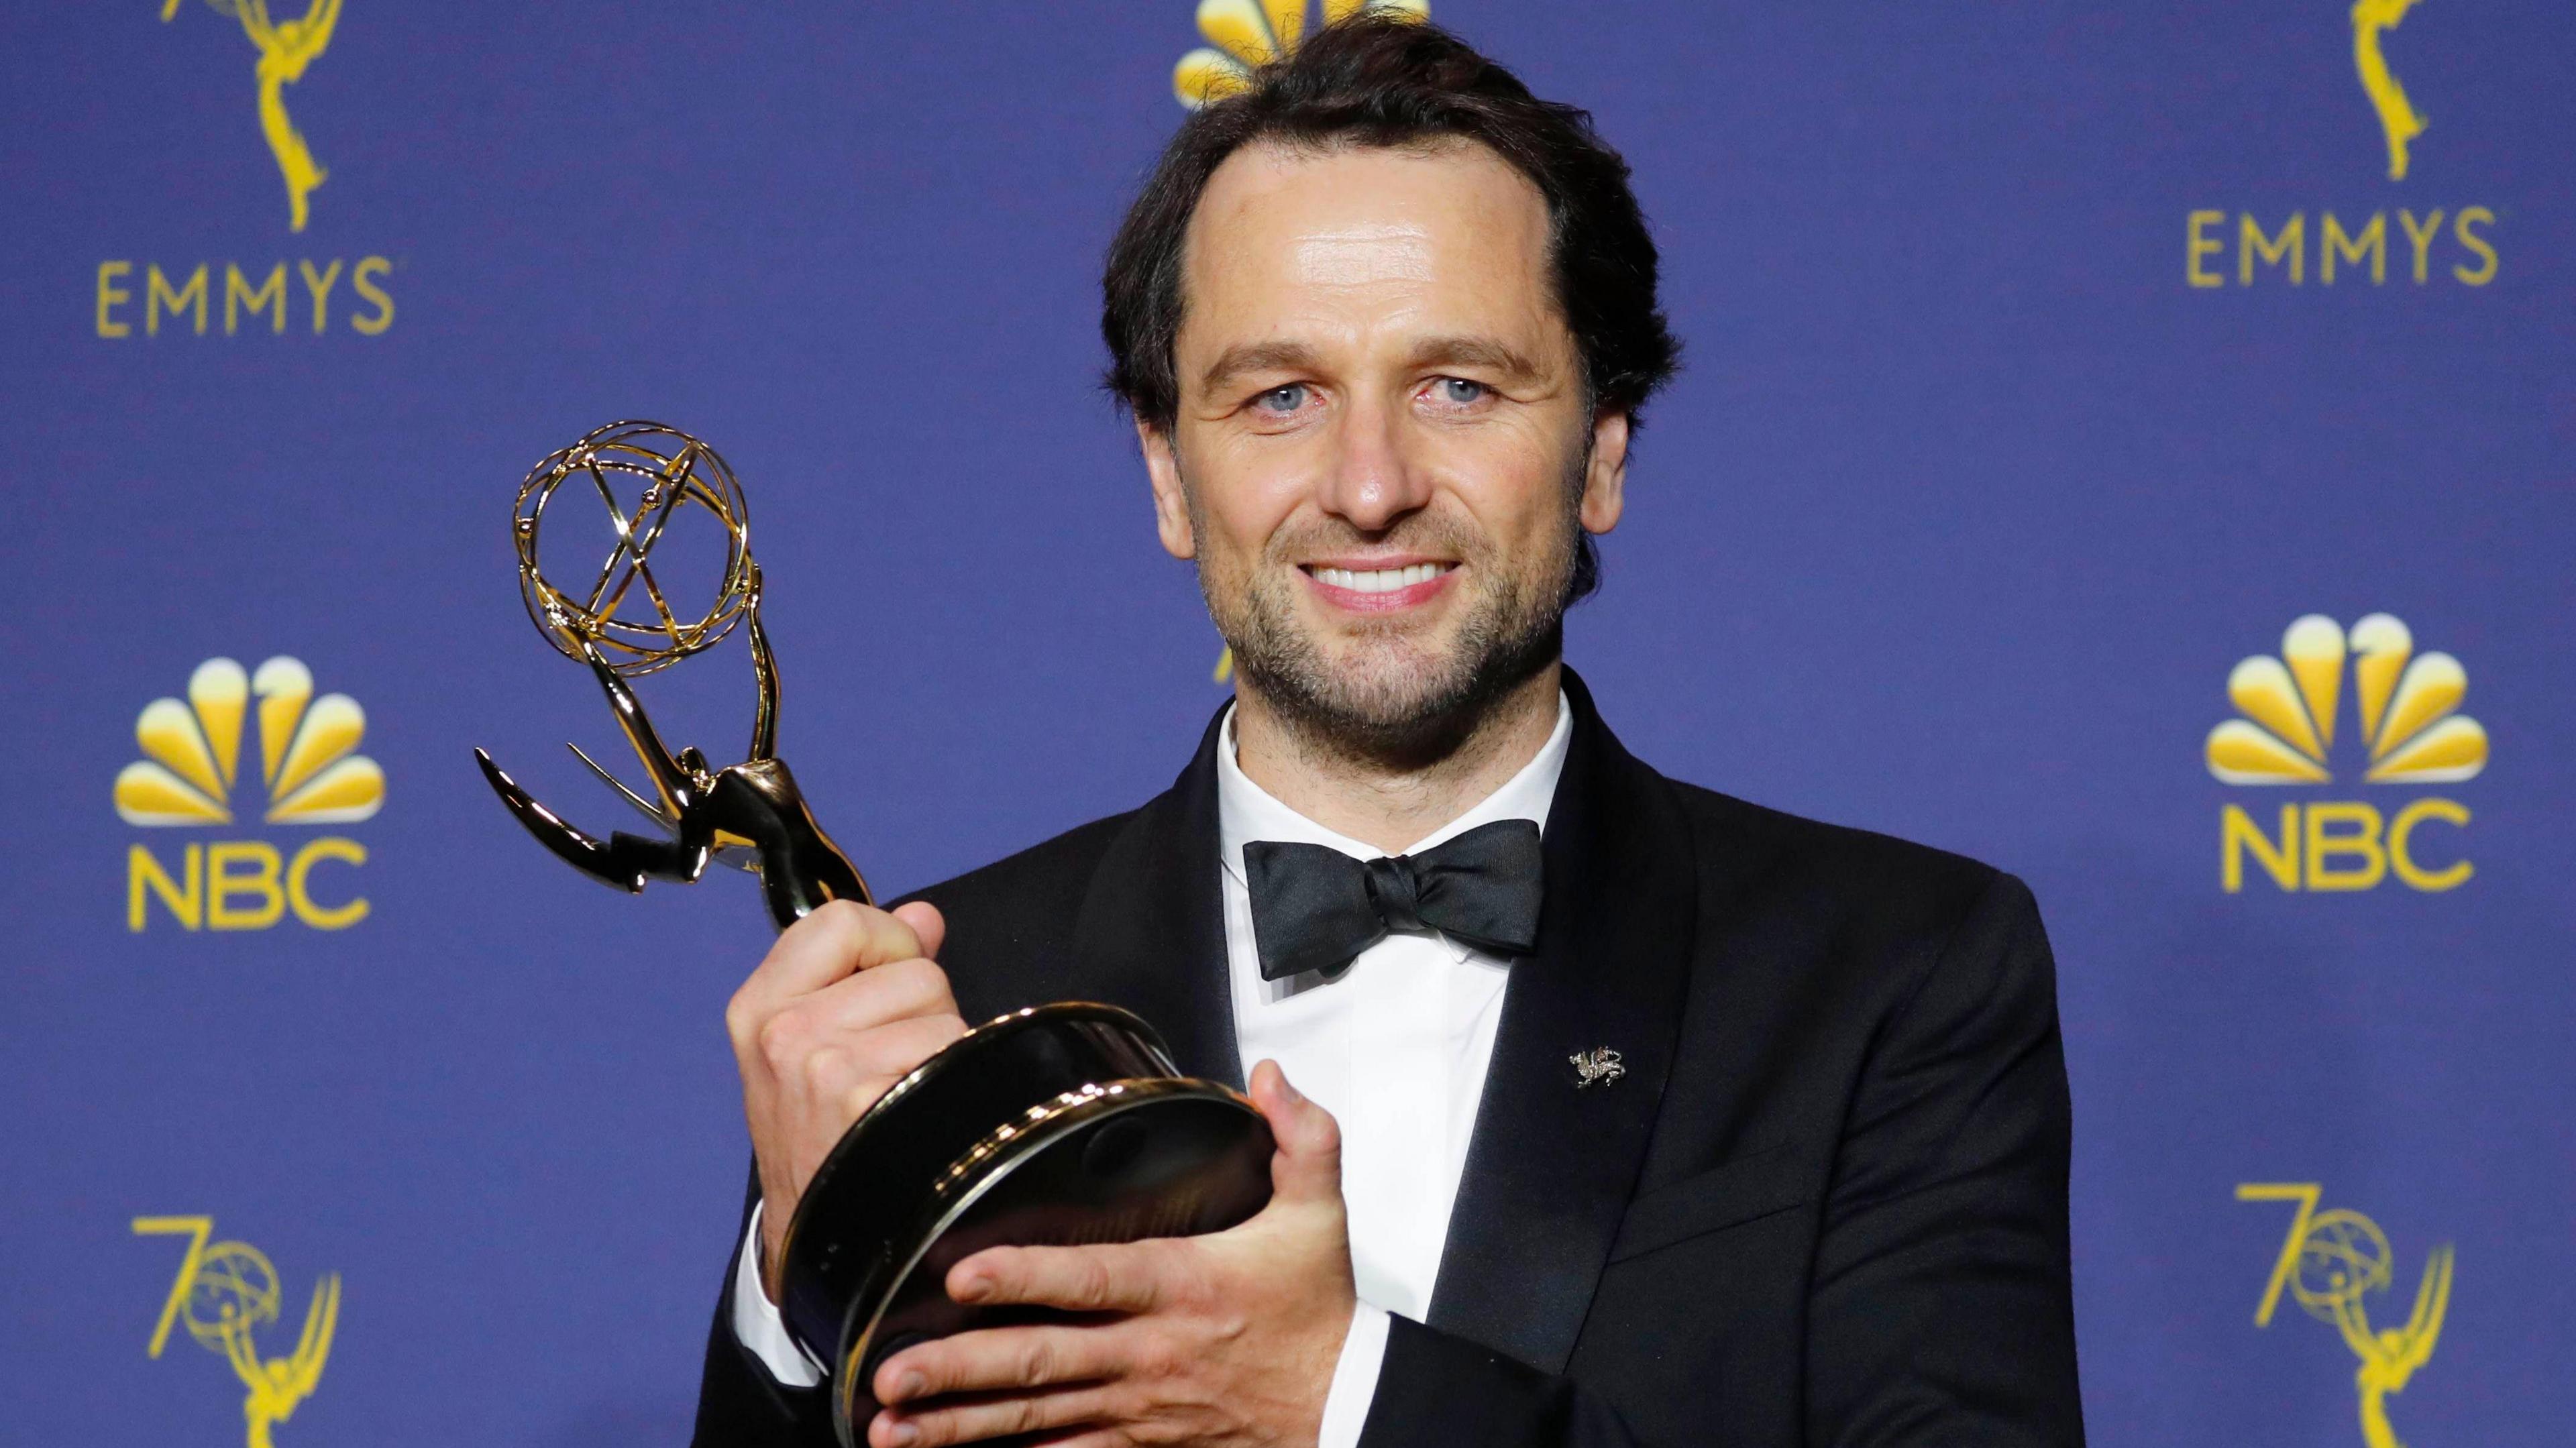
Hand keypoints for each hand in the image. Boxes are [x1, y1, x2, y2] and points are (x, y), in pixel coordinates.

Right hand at [727, 899, 966, 1297]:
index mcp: (760, 1007)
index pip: (843, 921)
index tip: (884, 989)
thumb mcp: (815, 1048)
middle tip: (893, 1070)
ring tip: (908, 1100)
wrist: (818, 1244)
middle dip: (924, 1012)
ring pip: (943, 1011)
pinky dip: (959, 1085)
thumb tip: (923, 916)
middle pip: (914, 969)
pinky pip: (956, 1055)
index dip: (887, 944)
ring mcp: (824, 1068)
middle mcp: (783, 1032)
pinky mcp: (869, 1101)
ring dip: (945, 1052)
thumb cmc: (824, 1140)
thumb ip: (867, 970)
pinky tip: (925, 1120)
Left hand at [867, 1060, 1355, 1447]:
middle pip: (1042, 1361)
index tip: (961, 1275)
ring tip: (889, 1424)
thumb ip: (1300, 1136)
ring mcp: (1136, 1405)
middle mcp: (1147, 1351)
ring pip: (1035, 1415)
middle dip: (961, 1369)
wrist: (1345, 1407)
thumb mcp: (1320, 1214)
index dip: (1025, 1278)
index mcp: (1183, 1286)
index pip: (1093, 1280)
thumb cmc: (1317, 1309)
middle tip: (891, 1372)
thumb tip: (1265, 1076)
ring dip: (959, 1423)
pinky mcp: (1136, 1442)